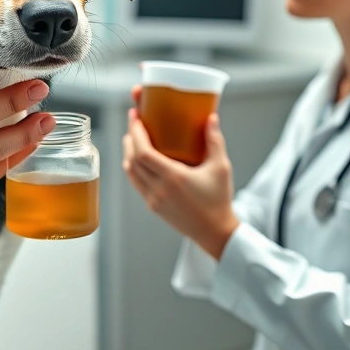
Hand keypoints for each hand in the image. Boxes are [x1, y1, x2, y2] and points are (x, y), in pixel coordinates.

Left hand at [122, 86, 238, 259]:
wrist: (215, 232)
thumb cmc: (219, 200)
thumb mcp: (221, 168)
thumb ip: (215, 141)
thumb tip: (211, 118)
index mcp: (173, 178)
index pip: (143, 152)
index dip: (136, 133)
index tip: (136, 117)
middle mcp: (159, 189)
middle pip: (132, 160)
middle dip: (130, 138)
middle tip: (134, 123)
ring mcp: (153, 199)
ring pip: (131, 172)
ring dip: (128, 153)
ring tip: (133, 138)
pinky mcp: (152, 207)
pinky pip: (136, 183)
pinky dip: (133, 168)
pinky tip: (139, 159)